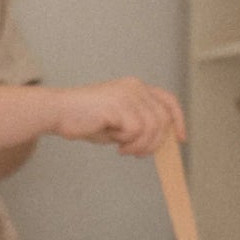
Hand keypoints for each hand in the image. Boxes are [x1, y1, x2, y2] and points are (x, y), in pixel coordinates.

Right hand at [50, 77, 185, 157]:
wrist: (59, 112)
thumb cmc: (85, 119)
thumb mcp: (119, 122)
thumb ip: (139, 127)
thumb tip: (158, 142)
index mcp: (136, 88)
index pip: (168, 101)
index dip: (179, 121)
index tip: (181, 139)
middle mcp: (135, 87)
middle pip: (163, 120)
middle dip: (154, 142)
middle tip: (135, 152)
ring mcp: (128, 94)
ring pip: (151, 128)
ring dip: (139, 145)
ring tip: (122, 147)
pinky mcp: (119, 105)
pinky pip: (136, 131)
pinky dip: (126, 142)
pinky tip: (113, 141)